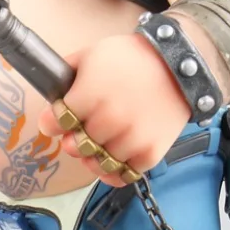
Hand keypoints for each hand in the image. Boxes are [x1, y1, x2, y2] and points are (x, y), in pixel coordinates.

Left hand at [38, 33, 190, 186]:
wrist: (179, 66)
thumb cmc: (131, 57)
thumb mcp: (92, 54)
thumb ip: (66, 73)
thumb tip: (50, 90)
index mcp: (89, 95)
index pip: (54, 123)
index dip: (51, 123)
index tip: (56, 122)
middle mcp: (108, 120)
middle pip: (74, 146)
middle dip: (73, 140)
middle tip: (80, 132)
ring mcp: (130, 139)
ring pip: (97, 165)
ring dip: (94, 157)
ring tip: (100, 144)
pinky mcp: (150, 153)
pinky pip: (123, 176)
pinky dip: (116, 171)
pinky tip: (116, 157)